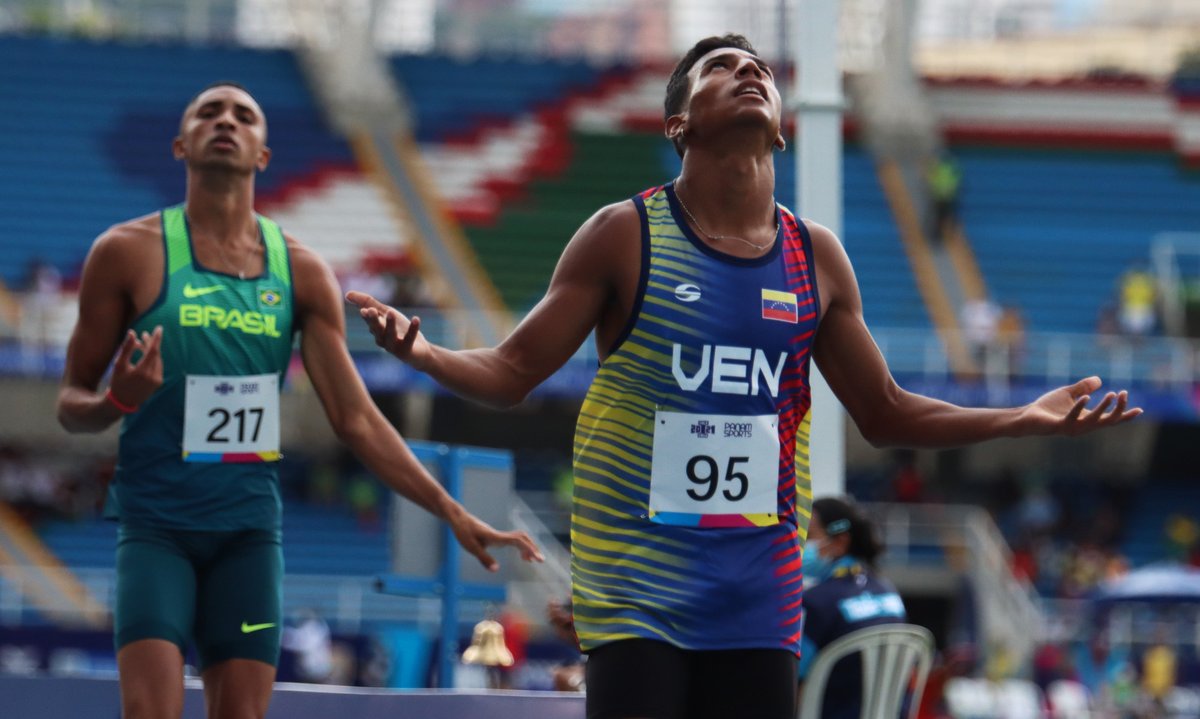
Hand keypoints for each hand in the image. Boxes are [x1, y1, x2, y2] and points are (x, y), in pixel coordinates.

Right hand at [109, 326, 162, 406]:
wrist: (122, 402)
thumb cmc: (117, 382)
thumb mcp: (119, 365)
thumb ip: (126, 348)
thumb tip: (132, 333)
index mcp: (142, 372)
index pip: (153, 351)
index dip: (156, 339)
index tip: (159, 328)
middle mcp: (152, 376)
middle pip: (156, 354)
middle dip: (151, 343)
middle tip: (145, 334)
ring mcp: (157, 380)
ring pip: (157, 360)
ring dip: (151, 351)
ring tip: (142, 344)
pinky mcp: (158, 383)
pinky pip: (158, 366)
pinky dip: (153, 359)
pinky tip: (145, 355)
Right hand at [345, 291, 429, 368]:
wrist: (420, 351)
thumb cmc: (400, 329)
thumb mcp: (385, 313)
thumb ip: (368, 303)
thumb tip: (347, 294)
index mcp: (376, 330)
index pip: (370, 321)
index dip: (367, 316)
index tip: (364, 310)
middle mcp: (382, 339)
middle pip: (377, 329)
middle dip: (373, 320)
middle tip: (371, 311)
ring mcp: (394, 347)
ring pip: (390, 335)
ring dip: (390, 324)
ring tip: (390, 312)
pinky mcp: (407, 351)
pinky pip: (409, 339)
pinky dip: (413, 329)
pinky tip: (416, 318)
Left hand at [446, 504, 543, 571]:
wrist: (458, 518)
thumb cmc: (463, 532)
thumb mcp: (471, 547)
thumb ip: (484, 558)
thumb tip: (497, 570)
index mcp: (495, 537)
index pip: (517, 541)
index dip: (529, 549)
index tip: (538, 558)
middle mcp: (500, 535)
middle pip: (522, 538)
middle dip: (532, 548)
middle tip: (541, 560)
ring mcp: (499, 535)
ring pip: (519, 538)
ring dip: (527, 548)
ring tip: (531, 561)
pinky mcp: (496, 536)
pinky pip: (513, 540)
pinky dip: (520, 547)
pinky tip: (520, 556)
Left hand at [1024, 376, 1141, 435]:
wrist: (1028, 416)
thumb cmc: (1048, 408)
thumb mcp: (1069, 394)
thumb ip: (1083, 387)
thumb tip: (1099, 379)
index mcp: (1087, 419)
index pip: (1110, 419)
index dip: (1124, 415)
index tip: (1140, 409)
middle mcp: (1082, 426)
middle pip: (1107, 421)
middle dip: (1118, 409)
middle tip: (1123, 394)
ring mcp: (1072, 427)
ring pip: (1093, 420)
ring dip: (1104, 407)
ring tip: (1112, 393)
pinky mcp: (1059, 426)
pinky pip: (1072, 417)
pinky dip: (1080, 407)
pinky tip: (1087, 397)